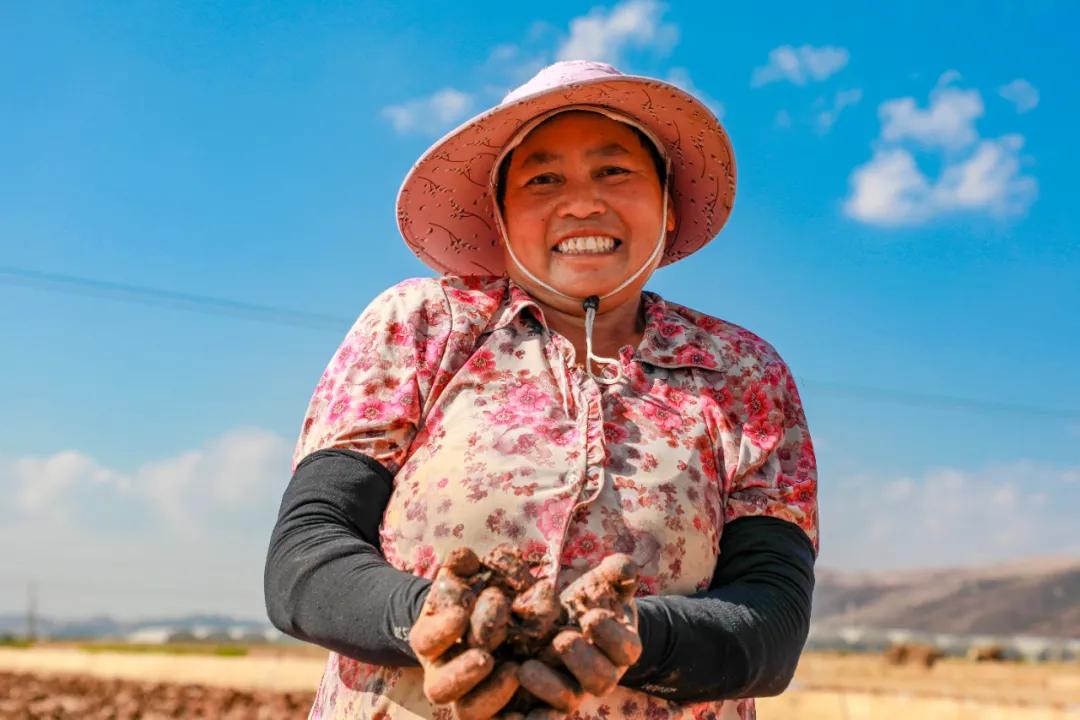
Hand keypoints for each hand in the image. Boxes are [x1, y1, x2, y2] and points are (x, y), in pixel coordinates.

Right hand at [408, 549, 521, 719]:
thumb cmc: (478, 595)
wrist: (491, 622)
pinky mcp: (497, 711)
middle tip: (485, 656)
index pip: (426, 640)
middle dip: (461, 673)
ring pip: (469, 711)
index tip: (461, 612)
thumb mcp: (470, 578)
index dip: (441, 629)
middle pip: (440, 688)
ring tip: (514, 672)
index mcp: (432, 641)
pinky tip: (543, 710)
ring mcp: (468, 697)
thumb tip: (464, 557)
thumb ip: (464, 566)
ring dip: (490, 696)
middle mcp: (444, 674)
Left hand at [516, 555, 641, 712]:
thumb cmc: (591, 599)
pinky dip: (531, 715)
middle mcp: (600, 673)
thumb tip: (624, 566)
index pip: (626, 649)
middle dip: (583, 661)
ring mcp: (573, 687)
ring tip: (525, 667)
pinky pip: (542, 715)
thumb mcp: (603, 583)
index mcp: (620, 647)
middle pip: (601, 680)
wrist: (571, 619)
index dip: (611, 636)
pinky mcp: (545, 697)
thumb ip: (617, 572)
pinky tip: (510, 708)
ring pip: (569, 699)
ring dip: (549, 686)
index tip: (591, 616)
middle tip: (562, 639)